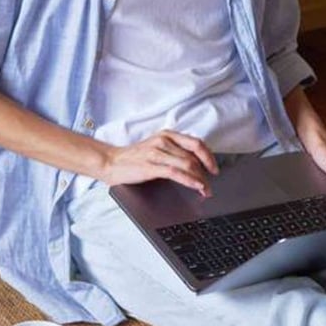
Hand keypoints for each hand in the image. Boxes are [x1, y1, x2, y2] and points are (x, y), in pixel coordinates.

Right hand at [99, 130, 218, 195]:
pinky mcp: (151, 166)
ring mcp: (157, 153)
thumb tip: (195, 165)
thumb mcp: (156, 148)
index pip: (196, 143)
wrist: (111, 162)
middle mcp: (163, 141)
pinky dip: (190, 180)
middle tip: (211, 185)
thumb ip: (173, 152)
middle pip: (194, 156)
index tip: (215, 169)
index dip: (209, 156)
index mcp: (167, 135)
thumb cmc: (133, 158)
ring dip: (201, 180)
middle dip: (206, 172)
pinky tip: (197, 187)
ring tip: (206, 191)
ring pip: (187, 164)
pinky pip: (176, 173)